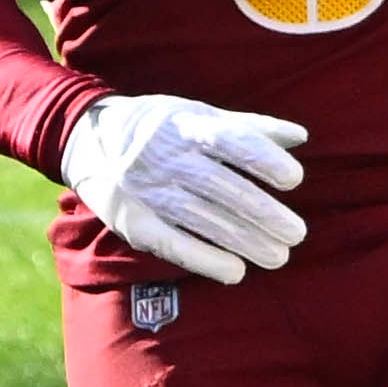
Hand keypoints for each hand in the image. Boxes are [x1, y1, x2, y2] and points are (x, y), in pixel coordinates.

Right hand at [58, 92, 308, 283]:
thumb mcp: (197, 114)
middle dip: (262, 212)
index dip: (263, 159)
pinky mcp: (133, 221)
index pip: (230, 141)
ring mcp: (146, 190)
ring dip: (243, 241)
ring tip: (278, 256)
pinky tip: (236, 272)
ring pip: (202, 219)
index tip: (293, 180)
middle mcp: (165, 156)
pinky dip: (205, 259)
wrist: (86, 139)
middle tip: (296, 234)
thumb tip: (301, 137)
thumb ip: (249, 128)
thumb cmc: (158, 127)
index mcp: (185, 125)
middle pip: (220, 187)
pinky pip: (172, 243)